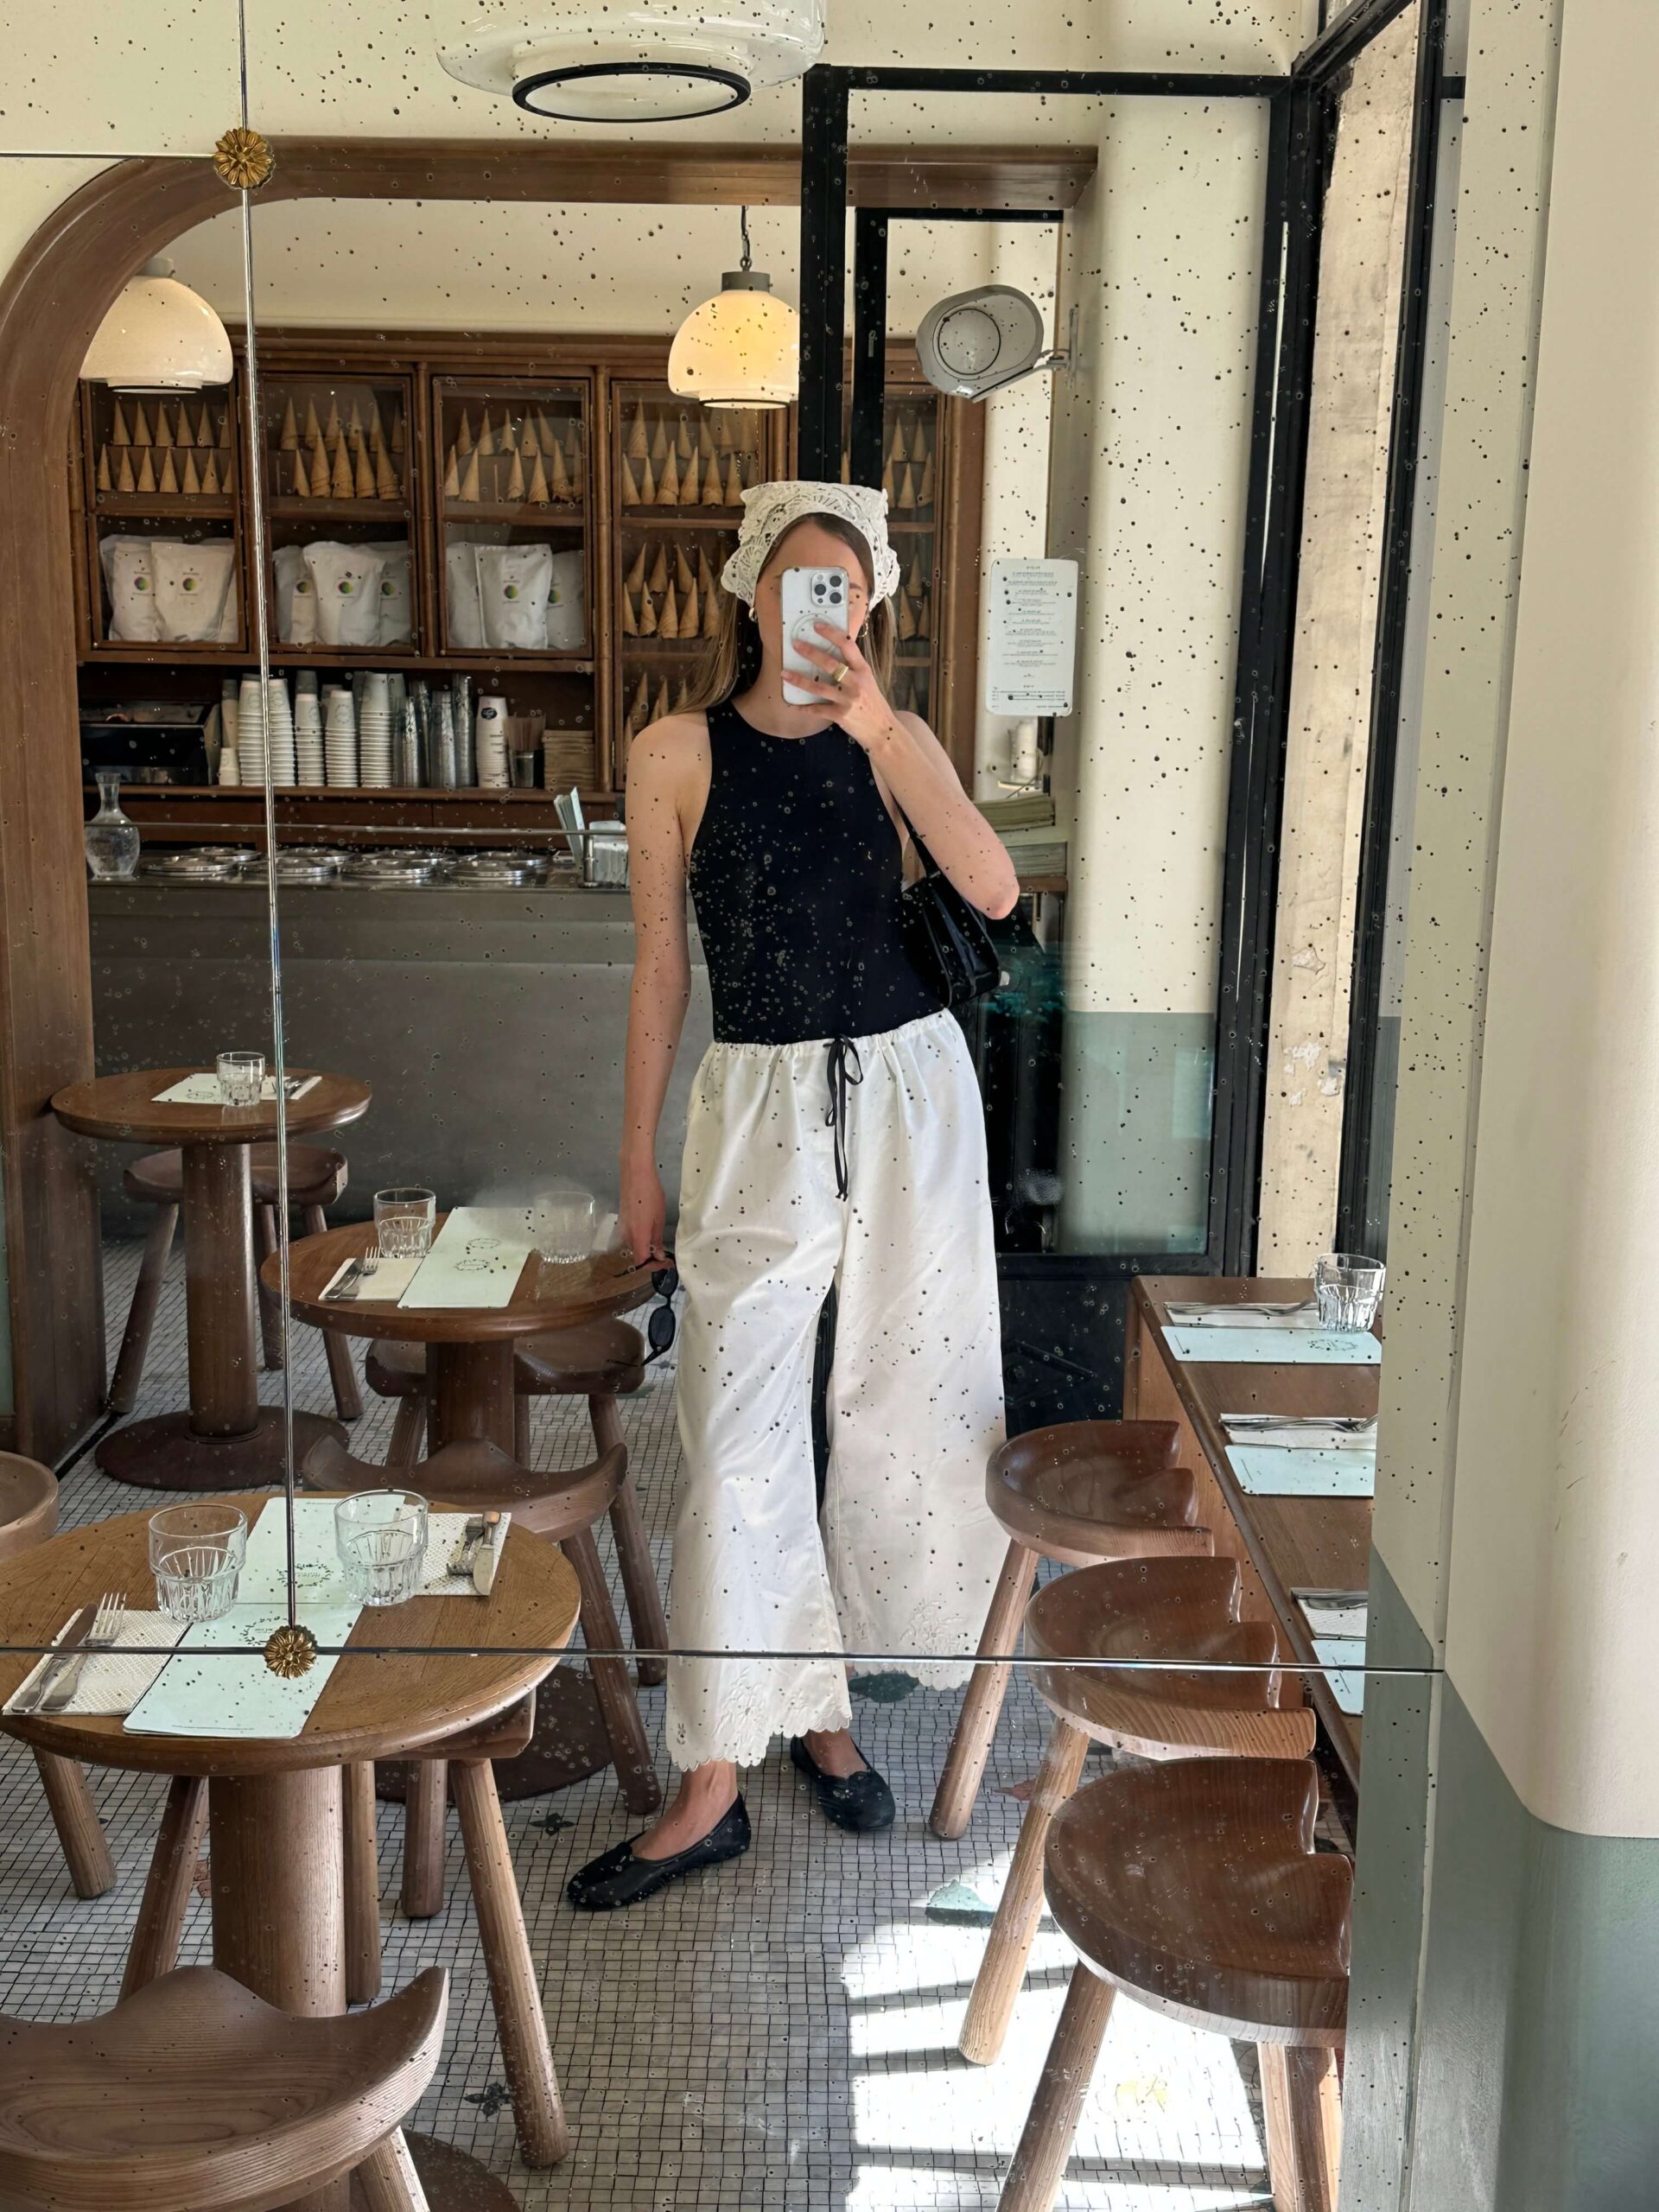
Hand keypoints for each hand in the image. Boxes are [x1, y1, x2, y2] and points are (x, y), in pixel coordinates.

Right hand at [618, 1156, 667, 1268]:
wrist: (635, 1173)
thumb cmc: (650, 1194)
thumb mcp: (659, 1218)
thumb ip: (657, 1239)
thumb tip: (658, 1255)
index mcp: (637, 1236)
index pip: (641, 1262)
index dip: (653, 1267)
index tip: (666, 1263)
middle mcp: (626, 1235)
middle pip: (636, 1255)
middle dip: (650, 1258)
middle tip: (665, 1255)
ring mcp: (622, 1227)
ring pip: (633, 1246)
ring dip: (645, 1248)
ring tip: (658, 1243)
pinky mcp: (621, 1220)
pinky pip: (630, 1236)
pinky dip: (639, 1239)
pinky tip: (649, 1231)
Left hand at [791, 622, 900, 752]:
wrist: (882, 729)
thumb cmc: (872, 702)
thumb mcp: (868, 680)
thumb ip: (852, 668)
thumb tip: (831, 653)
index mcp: (863, 670)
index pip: (848, 646)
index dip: (832, 633)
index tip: (817, 626)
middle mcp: (856, 683)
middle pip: (830, 664)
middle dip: (810, 653)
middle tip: (795, 644)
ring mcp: (847, 700)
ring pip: (819, 687)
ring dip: (799, 680)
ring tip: (784, 673)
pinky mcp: (840, 716)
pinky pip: (817, 709)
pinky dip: (804, 707)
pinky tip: (793, 705)